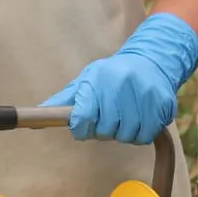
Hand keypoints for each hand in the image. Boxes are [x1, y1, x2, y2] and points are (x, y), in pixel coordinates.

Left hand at [40, 12, 197, 144]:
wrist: (152, 60)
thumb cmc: (113, 74)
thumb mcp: (87, 80)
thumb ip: (64, 100)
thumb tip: (35, 117)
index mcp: (99, 79)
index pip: (82, 117)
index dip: (81, 128)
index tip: (83, 127)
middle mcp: (122, 85)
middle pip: (105, 130)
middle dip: (104, 130)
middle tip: (108, 120)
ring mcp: (144, 95)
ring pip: (127, 136)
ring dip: (123, 133)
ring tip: (125, 117)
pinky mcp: (162, 104)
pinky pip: (146, 135)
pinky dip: (141, 133)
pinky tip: (140, 119)